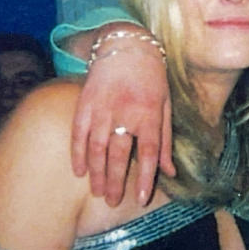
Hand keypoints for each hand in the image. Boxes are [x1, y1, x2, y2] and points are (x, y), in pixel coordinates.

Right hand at [71, 30, 173, 205]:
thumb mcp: (165, 106)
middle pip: (119, 155)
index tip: (141, 199)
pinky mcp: (85, 103)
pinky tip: (79, 171)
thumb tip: (171, 172)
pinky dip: (77, 153)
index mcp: (150, 114)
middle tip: (112, 202)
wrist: (127, 46)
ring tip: (97, 193)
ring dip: (96, 173)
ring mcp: (103, 109)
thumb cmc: (152, 79)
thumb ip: (166, 140)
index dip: (145, 178)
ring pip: (97, 148)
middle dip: (116, 182)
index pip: (148, 153)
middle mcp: (126, 113)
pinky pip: (78, 134)